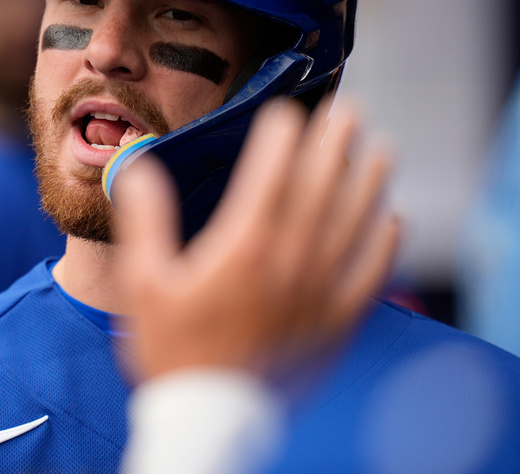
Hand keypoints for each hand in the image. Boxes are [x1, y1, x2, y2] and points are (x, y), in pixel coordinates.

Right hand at [115, 97, 400, 378]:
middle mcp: (290, 261)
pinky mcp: (335, 322)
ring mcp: (318, 291)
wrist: (210, 417)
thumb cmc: (173, 350)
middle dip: (336, 144)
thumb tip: (139, 169)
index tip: (288, 110)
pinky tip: (390, 219)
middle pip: (321, 188)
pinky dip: (384, 242)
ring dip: (369, 181)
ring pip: (354, 222)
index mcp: (244, 246)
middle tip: (348, 112)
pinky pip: (371, 273)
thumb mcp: (143, 282)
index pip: (272, 174)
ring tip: (380, 149)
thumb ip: (145, 219)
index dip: (283, 136)